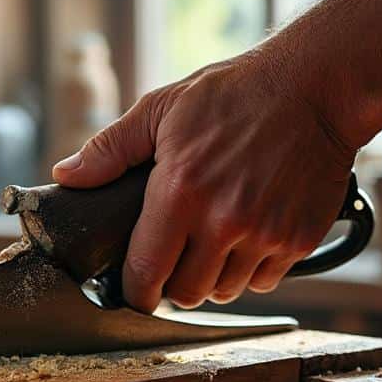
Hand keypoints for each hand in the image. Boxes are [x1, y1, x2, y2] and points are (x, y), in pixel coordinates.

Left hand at [52, 54, 356, 311]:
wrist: (315, 87)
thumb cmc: (235, 93)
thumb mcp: (161, 109)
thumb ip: (110, 149)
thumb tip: (66, 176)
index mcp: (180, 192)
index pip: (146, 272)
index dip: (134, 289)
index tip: (133, 286)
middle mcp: (223, 221)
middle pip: (186, 293)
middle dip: (173, 283)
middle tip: (173, 257)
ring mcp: (265, 234)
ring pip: (225, 291)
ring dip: (212, 277)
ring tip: (210, 244)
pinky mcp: (299, 239)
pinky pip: (264, 280)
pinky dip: (251, 269)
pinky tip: (246, 236)